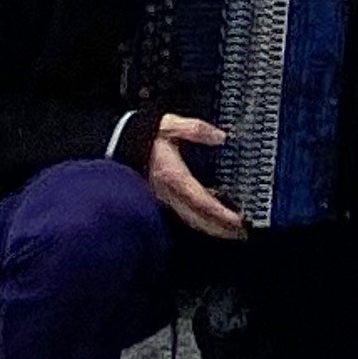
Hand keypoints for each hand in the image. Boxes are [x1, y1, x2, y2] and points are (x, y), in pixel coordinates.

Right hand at [145, 116, 246, 239]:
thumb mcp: (170, 124)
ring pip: (190, 220)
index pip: (202, 201)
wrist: (115, 142)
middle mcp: (168, 193)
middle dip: (220, 229)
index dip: (220, 213)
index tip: (238, 220)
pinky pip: (182, 214)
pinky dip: (199, 221)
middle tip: (242, 234)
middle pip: (198, 219)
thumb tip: (220, 136)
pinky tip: (209, 218)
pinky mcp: (159, 198)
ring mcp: (162, 198)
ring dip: (211, 229)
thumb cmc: (142, 134)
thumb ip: (195, 130)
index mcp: (173, 176)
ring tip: (230, 232)